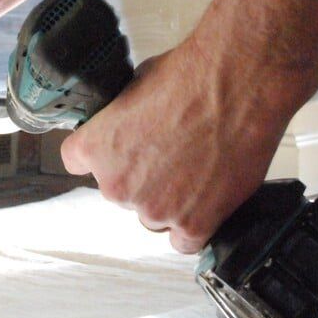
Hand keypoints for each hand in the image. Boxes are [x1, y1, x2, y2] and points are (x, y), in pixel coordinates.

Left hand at [59, 39, 293, 253]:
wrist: (239, 86)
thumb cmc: (191, 76)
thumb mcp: (135, 84)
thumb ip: (121, 119)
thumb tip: (128, 124)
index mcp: (94, 149)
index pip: (78, 162)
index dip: (104, 154)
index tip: (119, 150)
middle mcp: (117, 186)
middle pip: (122, 192)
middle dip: (143, 177)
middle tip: (173, 152)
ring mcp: (155, 209)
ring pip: (153, 217)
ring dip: (169, 202)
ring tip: (198, 171)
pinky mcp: (193, 224)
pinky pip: (184, 241)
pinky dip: (194, 225)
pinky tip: (206, 201)